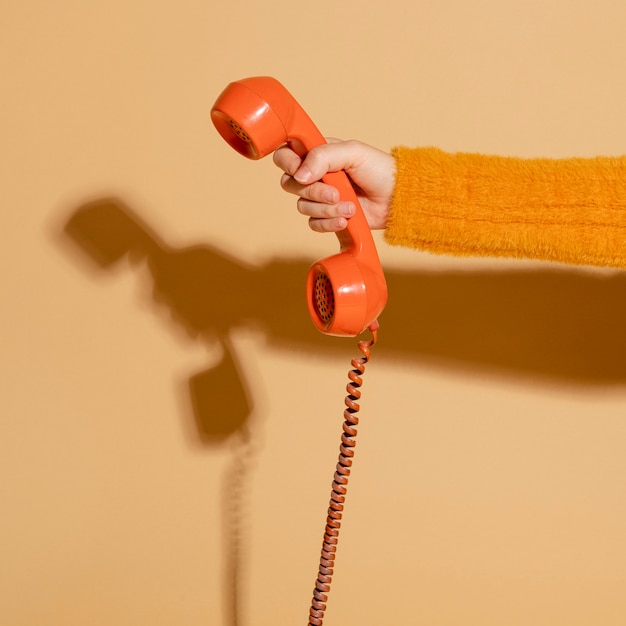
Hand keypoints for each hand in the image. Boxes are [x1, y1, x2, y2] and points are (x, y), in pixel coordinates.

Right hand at [273, 139, 394, 232]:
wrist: (396, 198)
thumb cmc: (379, 170)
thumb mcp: (352, 152)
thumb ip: (323, 156)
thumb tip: (300, 174)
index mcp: (317, 154)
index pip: (285, 155)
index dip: (289, 164)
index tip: (304, 172)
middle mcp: (315, 175)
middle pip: (290, 184)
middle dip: (313, 192)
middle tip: (336, 193)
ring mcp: (320, 197)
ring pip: (303, 206)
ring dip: (327, 209)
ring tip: (350, 207)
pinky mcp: (327, 217)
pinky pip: (314, 224)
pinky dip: (329, 223)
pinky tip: (346, 219)